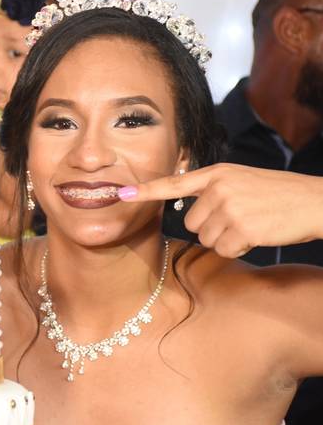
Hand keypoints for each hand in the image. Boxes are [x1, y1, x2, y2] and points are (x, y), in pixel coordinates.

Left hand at [118, 163, 322, 257]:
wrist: (314, 201)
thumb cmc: (277, 194)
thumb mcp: (242, 181)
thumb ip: (213, 191)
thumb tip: (188, 214)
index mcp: (217, 174)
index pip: (174, 183)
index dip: (146, 191)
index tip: (121, 194)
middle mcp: (218, 188)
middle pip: (191, 223)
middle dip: (211, 227)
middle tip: (240, 217)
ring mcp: (230, 207)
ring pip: (206, 239)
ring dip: (226, 239)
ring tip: (251, 223)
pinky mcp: (242, 227)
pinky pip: (223, 250)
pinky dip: (237, 249)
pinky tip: (257, 235)